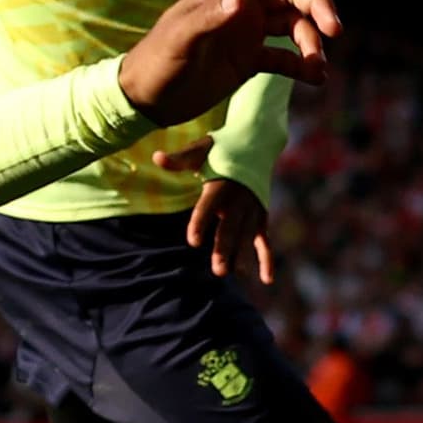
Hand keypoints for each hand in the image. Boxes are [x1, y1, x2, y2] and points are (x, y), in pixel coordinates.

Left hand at [116, 0, 338, 123]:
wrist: (147, 100)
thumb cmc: (157, 60)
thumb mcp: (181, 38)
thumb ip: (211, 17)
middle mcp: (241, 6)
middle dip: (316, 5)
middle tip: (334, 28)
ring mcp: (247, 33)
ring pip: (294, 25)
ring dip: (310, 42)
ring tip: (317, 65)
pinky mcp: (249, 60)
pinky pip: (285, 58)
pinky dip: (303, 66)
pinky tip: (315, 78)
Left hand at [149, 155, 271, 282]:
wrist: (255, 142)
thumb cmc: (221, 149)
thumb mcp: (200, 149)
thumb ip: (180, 159)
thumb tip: (156, 158)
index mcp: (221, 185)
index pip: (208, 207)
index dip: (200, 223)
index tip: (193, 241)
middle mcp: (239, 200)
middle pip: (230, 228)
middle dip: (224, 249)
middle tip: (218, 270)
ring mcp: (253, 210)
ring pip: (247, 237)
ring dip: (242, 255)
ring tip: (236, 274)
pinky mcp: (261, 217)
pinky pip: (265, 241)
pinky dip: (266, 259)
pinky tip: (267, 280)